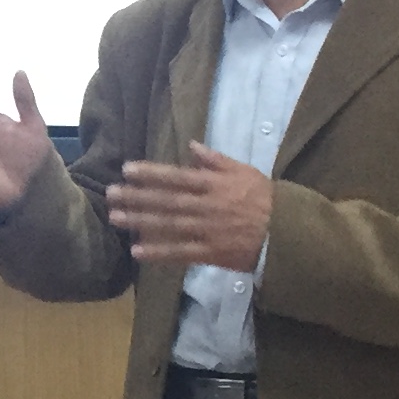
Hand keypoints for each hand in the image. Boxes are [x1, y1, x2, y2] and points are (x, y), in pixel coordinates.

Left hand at [102, 144, 272, 269]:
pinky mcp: (211, 253)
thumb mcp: (245, 172)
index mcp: (214, 184)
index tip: (127, 170)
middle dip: (137, 197)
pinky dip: (159, 252)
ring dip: (141, 221)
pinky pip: (181, 253)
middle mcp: (206, 206)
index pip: (177, 177)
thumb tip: (191, 144)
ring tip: (115, 218)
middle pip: (166, 201)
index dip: (151, 173)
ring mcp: (207, 231)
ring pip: (168, 225)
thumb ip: (216, 160)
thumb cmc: (266, 200)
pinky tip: (137, 251)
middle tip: (110, 194)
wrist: (288, 234)